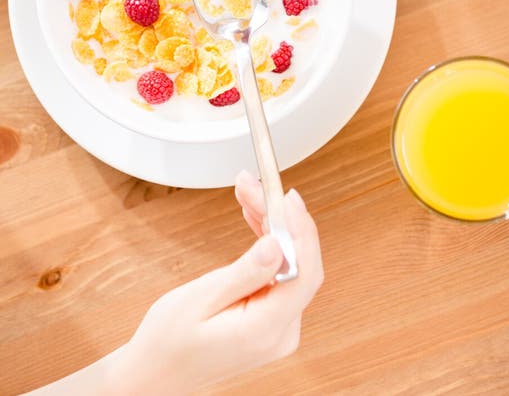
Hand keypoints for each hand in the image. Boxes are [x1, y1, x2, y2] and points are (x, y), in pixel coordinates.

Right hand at [111, 173, 322, 394]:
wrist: (155, 372)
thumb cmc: (168, 341)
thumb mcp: (200, 299)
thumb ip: (244, 273)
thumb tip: (277, 244)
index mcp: (265, 330)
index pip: (303, 273)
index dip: (301, 230)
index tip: (287, 197)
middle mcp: (281, 332)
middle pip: (298, 262)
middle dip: (279, 217)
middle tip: (252, 185)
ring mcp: (280, 328)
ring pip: (291, 264)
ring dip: (273, 225)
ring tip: (247, 193)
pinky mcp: (272, 320)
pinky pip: (281, 273)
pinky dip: (270, 243)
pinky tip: (256, 218)